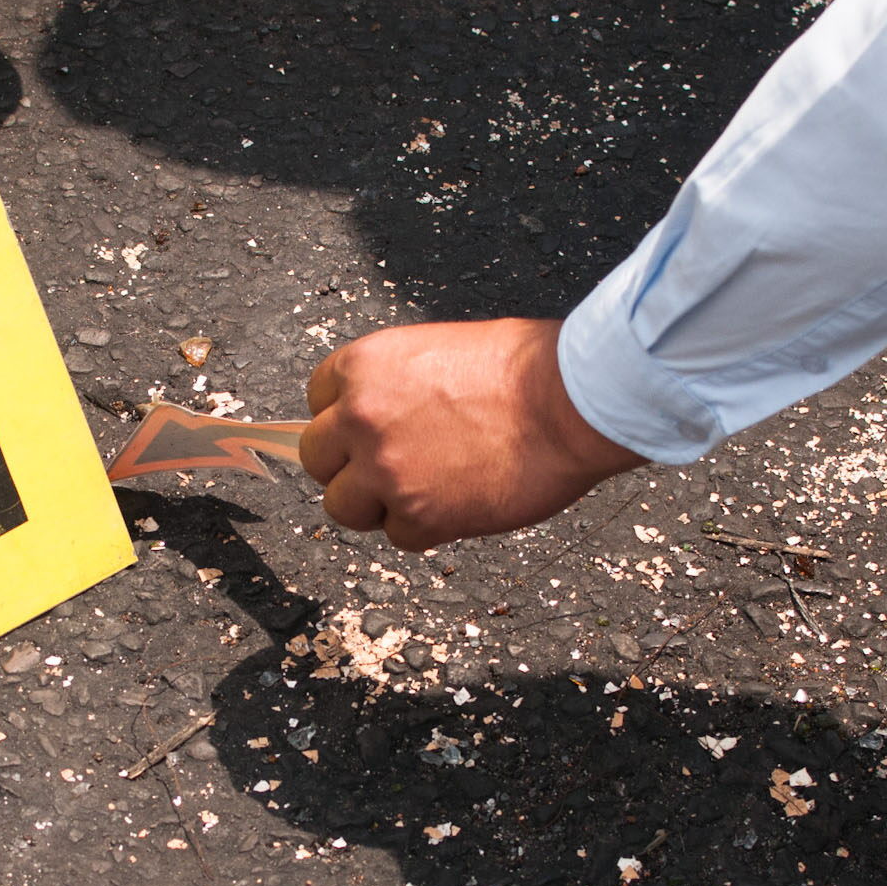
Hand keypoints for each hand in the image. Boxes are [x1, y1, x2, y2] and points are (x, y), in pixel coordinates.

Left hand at [300, 319, 644, 550]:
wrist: (569, 402)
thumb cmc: (526, 367)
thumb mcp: (442, 349)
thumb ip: (399, 384)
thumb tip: (387, 415)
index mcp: (364, 366)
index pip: (318, 401)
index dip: (344, 420)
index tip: (365, 432)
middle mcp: (362, 417)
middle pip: (319, 459)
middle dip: (349, 466)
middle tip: (388, 470)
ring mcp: (385, 470)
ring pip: (344, 507)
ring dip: (377, 506)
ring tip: (421, 494)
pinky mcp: (418, 515)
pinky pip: (400, 536)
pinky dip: (427, 529)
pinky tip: (461, 504)